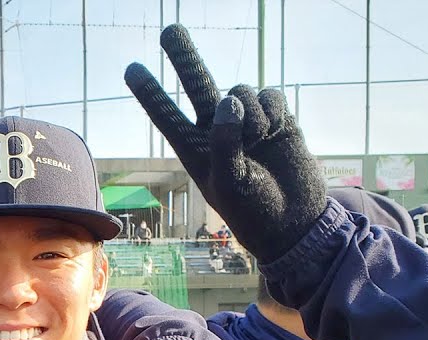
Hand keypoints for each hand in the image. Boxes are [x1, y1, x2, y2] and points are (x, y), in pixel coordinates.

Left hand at [123, 25, 326, 262]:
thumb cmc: (254, 210)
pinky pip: (270, 95)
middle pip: (197, 84)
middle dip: (184, 57)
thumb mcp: (230, 182)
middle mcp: (218, 130)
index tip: (131, 68)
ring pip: (241, 91)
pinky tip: (277, 133)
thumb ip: (224, 141)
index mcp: (196, 149)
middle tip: (169, 30)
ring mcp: (247, 122)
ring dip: (251, 114)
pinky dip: (273, 111)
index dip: (150, 92)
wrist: (295, 220)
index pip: (166, 115)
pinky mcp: (276, 118)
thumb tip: (230, 99)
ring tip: (259, 141)